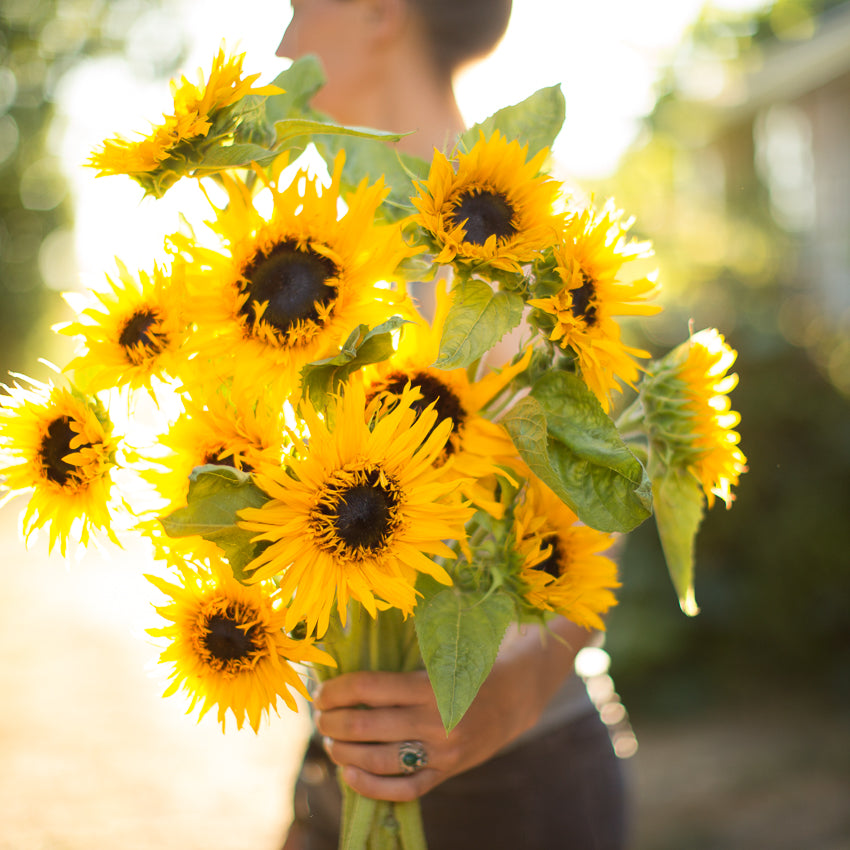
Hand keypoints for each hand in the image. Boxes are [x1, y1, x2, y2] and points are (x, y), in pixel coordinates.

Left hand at [313, 617, 592, 800]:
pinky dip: (371, 785)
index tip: (321, 692)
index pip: (368, 687)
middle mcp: (434, 719)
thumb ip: (399, 668)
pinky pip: (404, 789)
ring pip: (378, 759)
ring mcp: (441, 751)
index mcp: (428, 683)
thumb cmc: (465, 669)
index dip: (336, 690)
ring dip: (344, 754)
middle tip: (320, 719)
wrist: (513, 697)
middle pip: (365, 725)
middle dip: (332, 723)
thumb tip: (345, 673)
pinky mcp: (446, 772)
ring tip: (330, 745)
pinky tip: (350, 775)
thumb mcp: (437, 657)